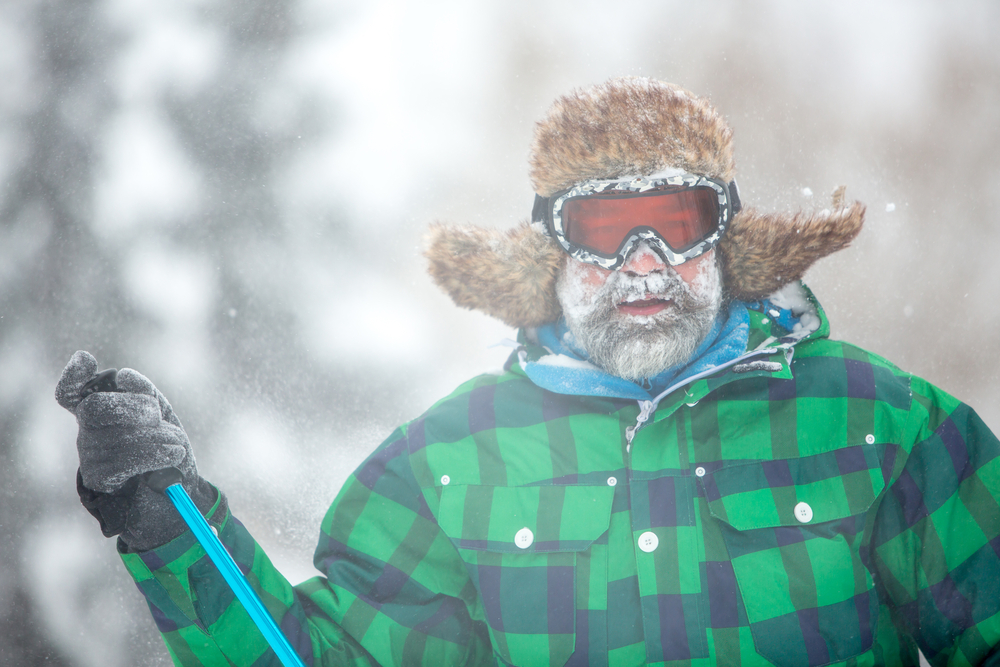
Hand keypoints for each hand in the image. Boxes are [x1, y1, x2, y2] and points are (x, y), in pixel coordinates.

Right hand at [56, 351, 218, 550]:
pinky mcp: (99, 479)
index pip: (72, 392)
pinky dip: (154, 454)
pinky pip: (122, 461)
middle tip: (156, 416)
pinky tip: (172, 455)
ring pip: (114, 436)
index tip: (86, 360)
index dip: (73, 376)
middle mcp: (87, 431)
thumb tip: (123, 375)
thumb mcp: (162, 414)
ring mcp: (90, 455)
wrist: (180, 491)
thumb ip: (144, 391)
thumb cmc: (167, 446)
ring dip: (154, 436)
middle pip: (95, 408)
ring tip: (174, 442)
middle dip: (132, 407)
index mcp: (101, 410)